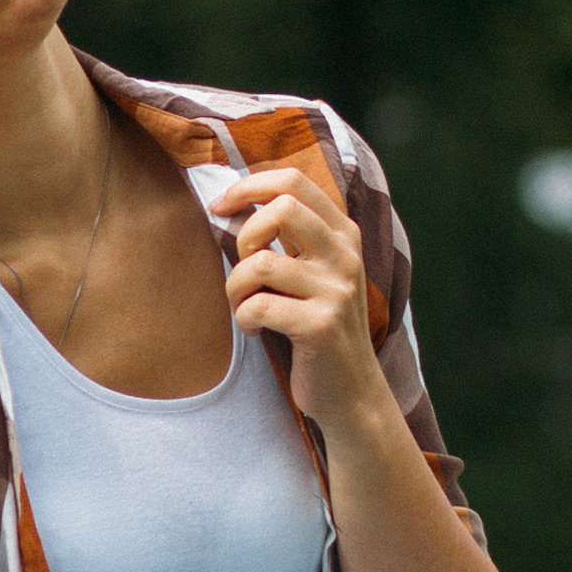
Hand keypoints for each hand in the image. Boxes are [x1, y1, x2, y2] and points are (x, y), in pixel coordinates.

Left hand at [209, 168, 388, 432]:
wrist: (351, 391)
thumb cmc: (316, 325)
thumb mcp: (313, 272)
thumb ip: (288, 236)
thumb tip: (230, 201)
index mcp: (342, 233)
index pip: (293, 181)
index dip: (247, 187)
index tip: (220, 207)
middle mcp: (345, 255)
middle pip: (281, 207)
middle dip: (244, 233)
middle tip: (243, 265)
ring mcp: (336, 289)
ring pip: (260, 262)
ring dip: (236, 287)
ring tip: (244, 306)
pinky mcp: (321, 325)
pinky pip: (257, 306)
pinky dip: (243, 319)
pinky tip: (257, 330)